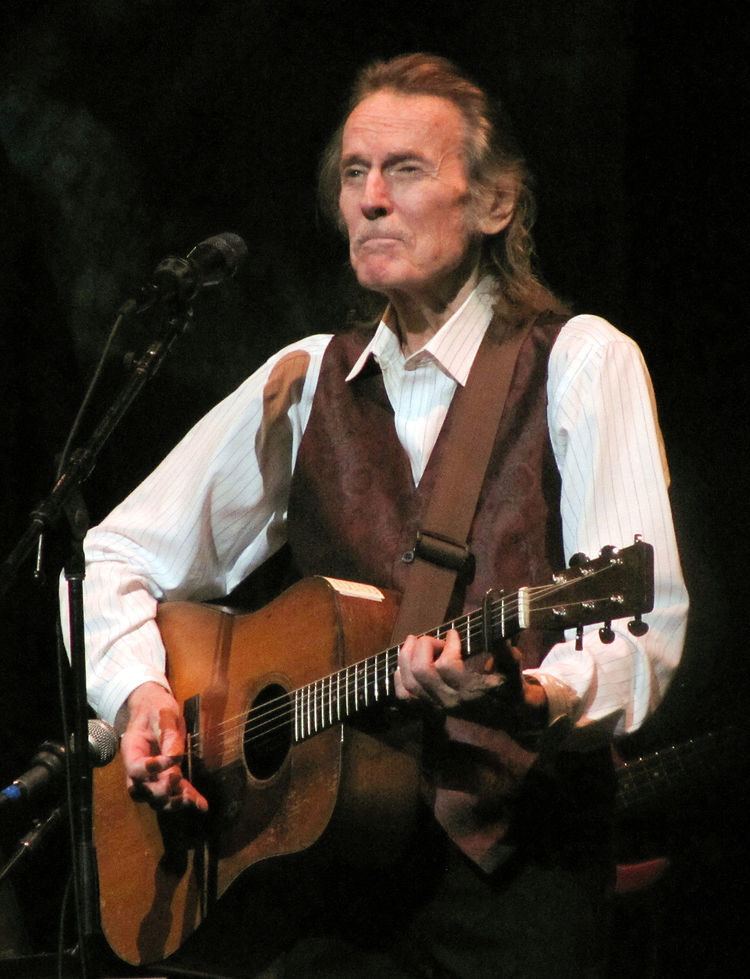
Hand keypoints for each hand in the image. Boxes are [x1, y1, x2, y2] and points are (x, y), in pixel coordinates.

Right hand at [118, 681, 207, 812]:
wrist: (154, 708)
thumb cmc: (155, 708)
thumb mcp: (163, 714)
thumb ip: (168, 735)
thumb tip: (176, 757)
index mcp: (132, 751)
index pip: (136, 769)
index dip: (151, 769)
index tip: (172, 759)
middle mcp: (138, 768)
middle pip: (141, 792)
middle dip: (160, 792)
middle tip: (176, 780)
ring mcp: (151, 776)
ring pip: (155, 799)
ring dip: (172, 802)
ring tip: (190, 800)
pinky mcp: (166, 777)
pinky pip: (174, 793)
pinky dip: (188, 799)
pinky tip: (202, 805)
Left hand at [394, 631, 547, 724]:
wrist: (505, 716)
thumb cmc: (509, 689)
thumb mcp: (513, 673)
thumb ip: (509, 657)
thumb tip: (502, 640)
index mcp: (470, 691)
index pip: (446, 665)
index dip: (447, 644)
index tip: (454, 633)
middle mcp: (449, 700)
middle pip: (421, 670)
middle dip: (424, 646)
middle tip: (435, 639)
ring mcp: (436, 706)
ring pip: (409, 681)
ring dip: (407, 656)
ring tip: (414, 641)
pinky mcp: (429, 708)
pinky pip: (404, 695)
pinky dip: (399, 677)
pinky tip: (404, 663)